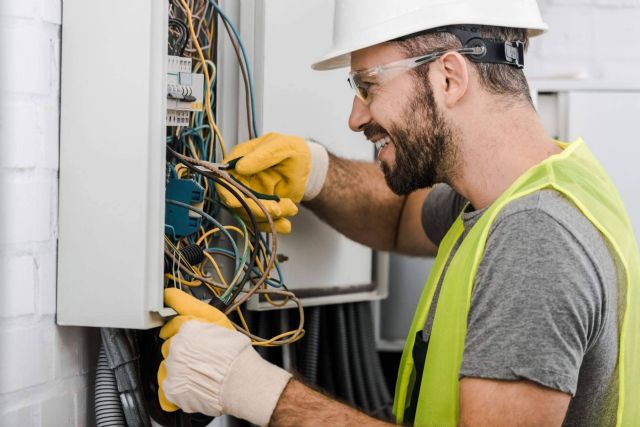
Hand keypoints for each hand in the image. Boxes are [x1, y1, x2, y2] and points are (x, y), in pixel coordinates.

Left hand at [158, 288, 291, 425]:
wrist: (241, 380)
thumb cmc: (235, 352)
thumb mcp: (218, 320)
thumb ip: (191, 308)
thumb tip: (171, 296)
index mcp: (187, 327)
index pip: (172, 322)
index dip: (179, 326)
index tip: (180, 330)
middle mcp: (176, 345)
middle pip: (170, 343)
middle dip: (181, 347)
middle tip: (199, 353)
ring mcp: (172, 367)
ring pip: (168, 363)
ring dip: (178, 365)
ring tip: (198, 369)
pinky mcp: (171, 387)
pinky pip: (166, 384)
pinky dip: (176, 385)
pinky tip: (190, 383)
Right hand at [216, 132, 327, 233]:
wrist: (308, 166)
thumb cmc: (293, 151)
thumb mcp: (281, 147)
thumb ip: (262, 156)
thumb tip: (240, 167)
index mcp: (239, 160)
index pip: (225, 179)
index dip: (227, 193)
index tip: (236, 203)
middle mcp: (240, 179)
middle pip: (238, 201)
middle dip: (256, 208)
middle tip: (277, 209)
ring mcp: (249, 195)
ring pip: (250, 214)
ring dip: (269, 216)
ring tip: (291, 208)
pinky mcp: (260, 207)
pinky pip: (261, 221)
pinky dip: (273, 225)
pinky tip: (286, 225)